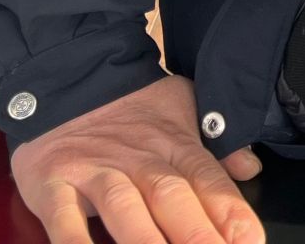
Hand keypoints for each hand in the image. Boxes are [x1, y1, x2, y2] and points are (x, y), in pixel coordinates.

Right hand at [10, 74, 263, 243]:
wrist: (67, 76)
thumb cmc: (130, 107)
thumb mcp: (181, 108)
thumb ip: (216, 144)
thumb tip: (251, 166)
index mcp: (174, 144)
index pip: (207, 180)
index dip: (229, 212)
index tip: (249, 241)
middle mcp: (138, 159)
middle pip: (170, 197)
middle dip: (195, 234)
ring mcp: (94, 170)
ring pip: (123, 206)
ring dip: (144, 241)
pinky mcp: (53, 183)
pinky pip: (63, 217)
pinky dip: (75, 242)